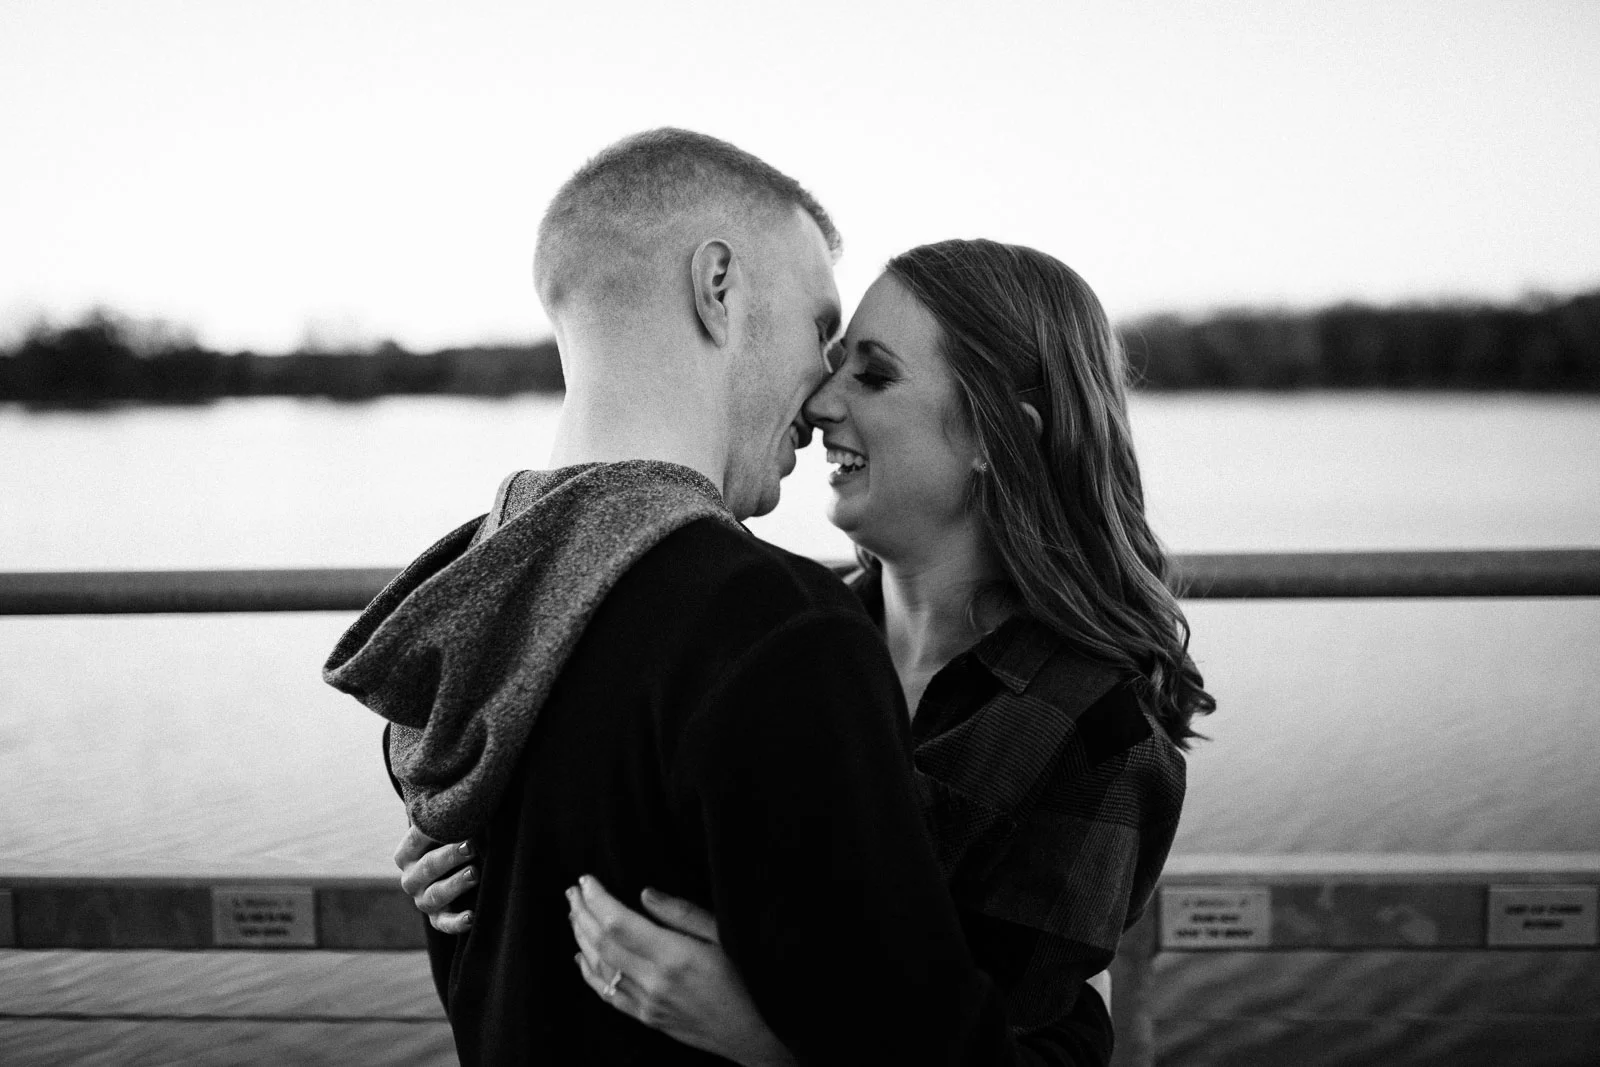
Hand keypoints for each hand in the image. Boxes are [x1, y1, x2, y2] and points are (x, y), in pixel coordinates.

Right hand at [393, 823, 475, 934]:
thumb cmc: (452, 838)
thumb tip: (463, 802)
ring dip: (455, 884)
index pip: (417, 840)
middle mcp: (410, 879)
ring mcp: (423, 900)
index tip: (457, 824)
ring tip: (475, 872)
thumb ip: (445, 817)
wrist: (455, 866)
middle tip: (471, 846)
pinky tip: (472, 916)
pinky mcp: (438, 918)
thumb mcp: (445, 827)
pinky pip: (444, 923)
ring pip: (435, 895)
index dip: (435, 832)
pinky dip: (457, 922)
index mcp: (406, 854)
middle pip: (428, 867)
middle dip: (449, 857)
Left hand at [567, 875, 795, 1066]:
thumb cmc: (749, 978)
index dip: (597, 900)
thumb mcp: (724, 935)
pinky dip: (588, 973)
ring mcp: (648, 1003)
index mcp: (675, 956)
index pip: (619, 923)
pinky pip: (607, 994)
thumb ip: (683, 914)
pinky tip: (580, 956)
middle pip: (603, 943)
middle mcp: (655, 981)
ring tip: (574, 913)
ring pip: (600, 968)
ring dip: (581, 938)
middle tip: (572, 891)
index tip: (586, 880)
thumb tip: (644, 893)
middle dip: (583, 913)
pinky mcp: (648, 1018)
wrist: (756, 1034)